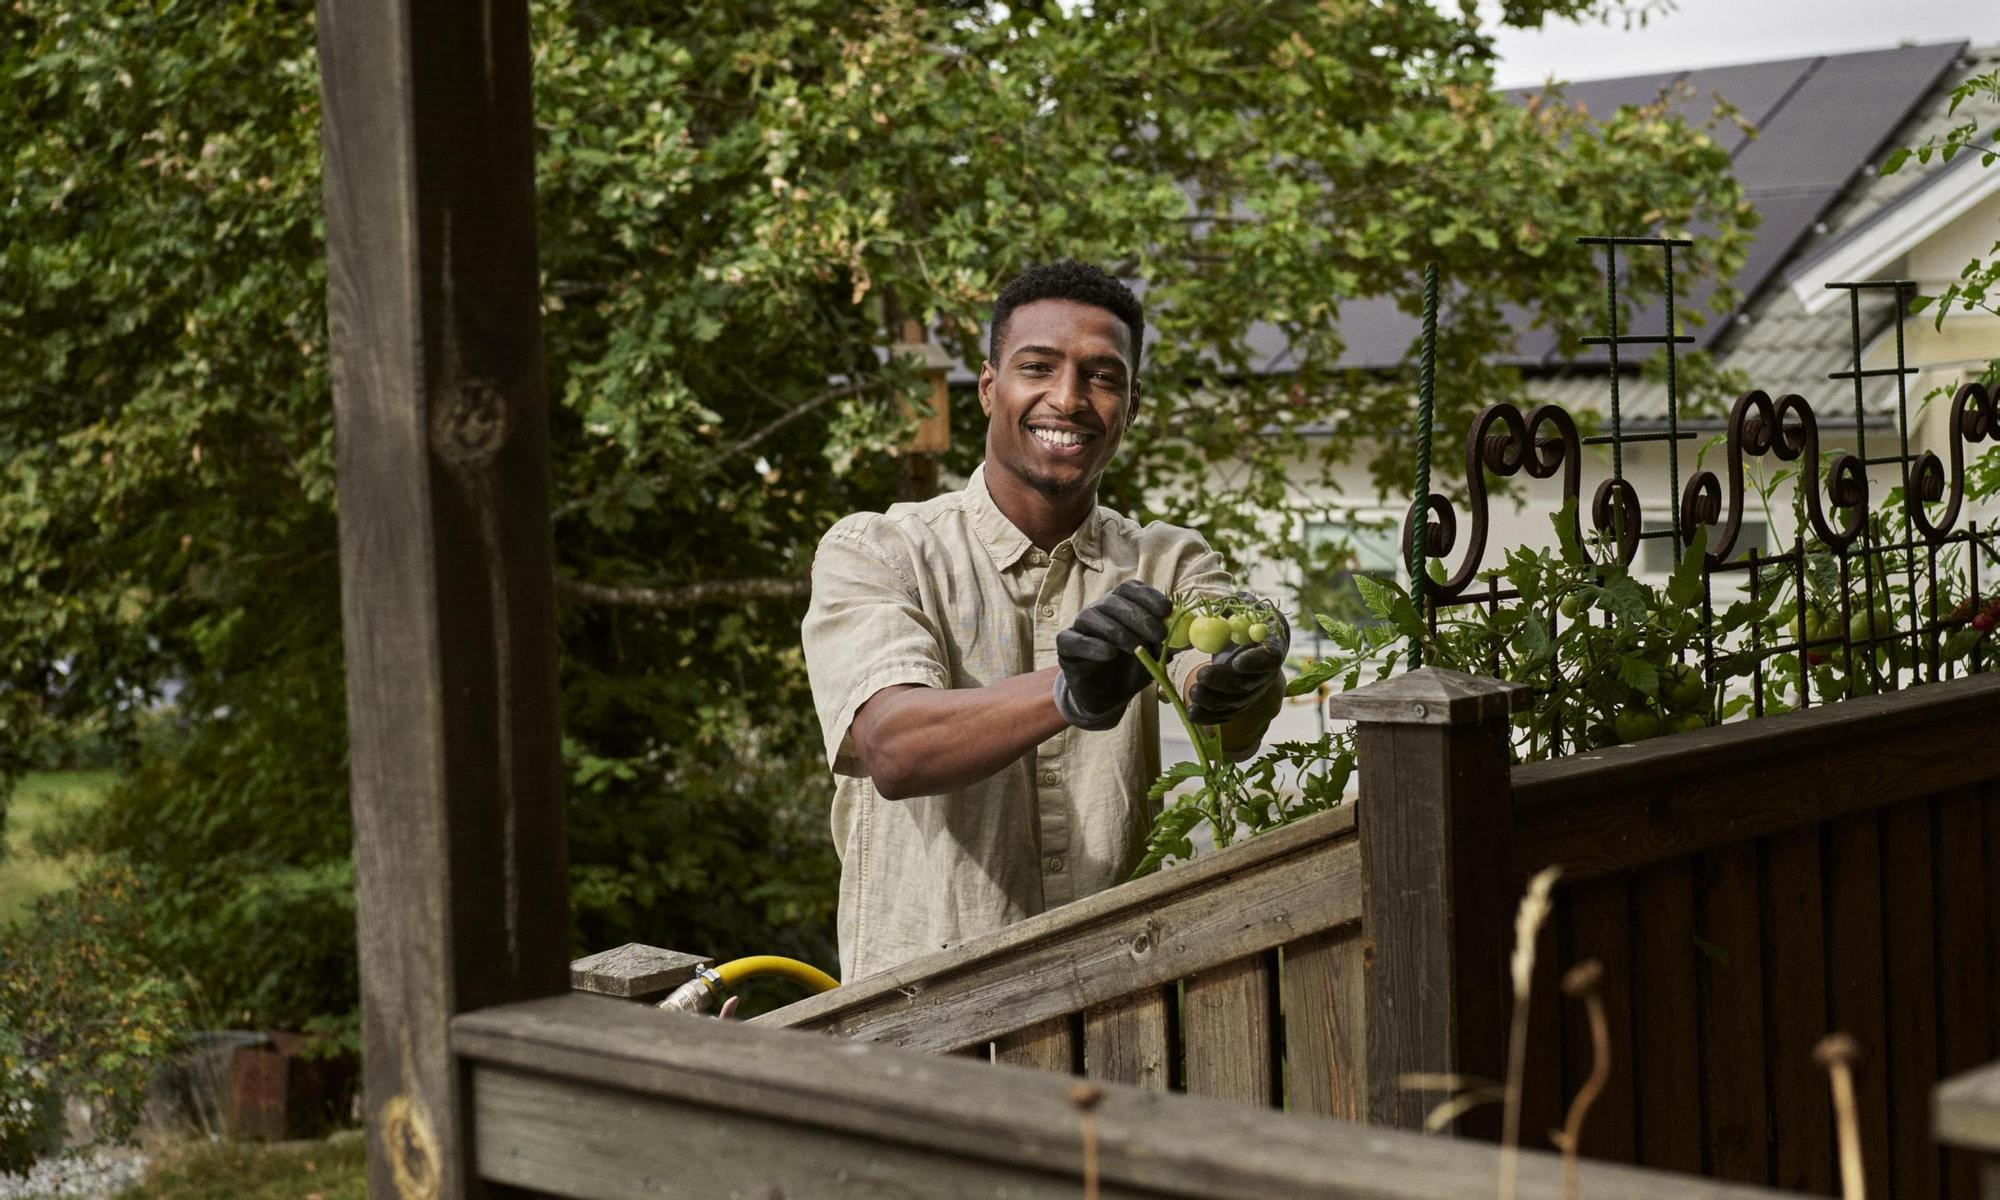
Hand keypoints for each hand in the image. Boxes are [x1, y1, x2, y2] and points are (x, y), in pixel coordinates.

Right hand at [1054, 581, 1172, 730]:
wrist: (1107, 698)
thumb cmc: (1131, 670)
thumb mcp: (1155, 656)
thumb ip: (1170, 643)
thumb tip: (1192, 634)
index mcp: (1121, 605)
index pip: (1131, 589)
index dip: (1149, 596)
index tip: (1167, 610)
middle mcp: (1098, 610)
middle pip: (1114, 601)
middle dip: (1139, 617)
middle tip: (1158, 635)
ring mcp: (1080, 627)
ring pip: (1093, 617)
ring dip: (1119, 631)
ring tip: (1136, 649)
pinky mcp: (1066, 646)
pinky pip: (1074, 640)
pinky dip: (1092, 645)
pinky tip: (1110, 654)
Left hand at [1186, 601, 1289, 725]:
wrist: (1250, 643)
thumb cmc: (1247, 620)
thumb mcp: (1245, 606)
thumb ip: (1235, 605)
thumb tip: (1216, 605)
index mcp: (1271, 648)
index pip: (1269, 658)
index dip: (1255, 662)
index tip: (1237, 662)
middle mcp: (1265, 675)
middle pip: (1247, 684)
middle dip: (1224, 682)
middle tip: (1202, 676)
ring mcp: (1252, 692)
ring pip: (1235, 703)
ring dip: (1213, 701)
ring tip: (1192, 692)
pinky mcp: (1238, 703)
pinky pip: (1225, 715)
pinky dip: (1208, 717)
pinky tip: (1191, 713)